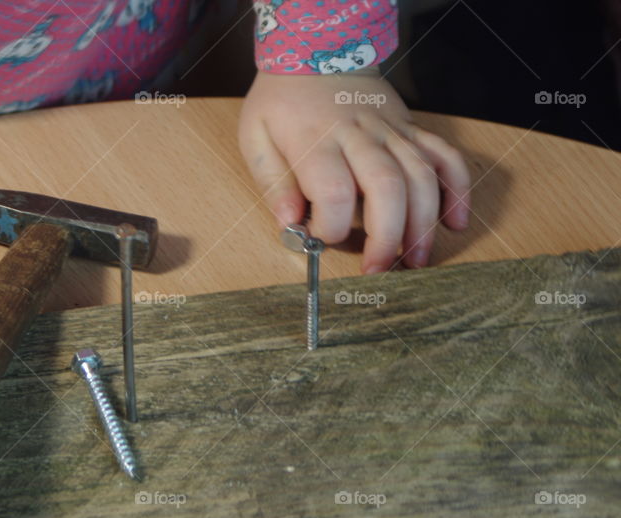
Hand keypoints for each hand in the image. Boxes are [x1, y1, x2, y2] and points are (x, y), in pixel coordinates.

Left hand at [239, 68, 470, 272]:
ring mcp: (391, 130)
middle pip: (387, 186)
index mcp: (316, 140)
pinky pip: (445, 155)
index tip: (322, 240)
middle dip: (388, 236)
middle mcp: (359, 135)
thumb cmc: (282, 102)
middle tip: (379, 270)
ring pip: (421, 176)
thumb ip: (273, 182)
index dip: (331, 226)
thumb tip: (289, 223)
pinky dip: (457, 190)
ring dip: (424, 223)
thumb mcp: (256, 138)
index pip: (332, 190)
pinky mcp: (411, 128)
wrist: (317, 51)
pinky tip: (455, 223)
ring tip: (416, 261)